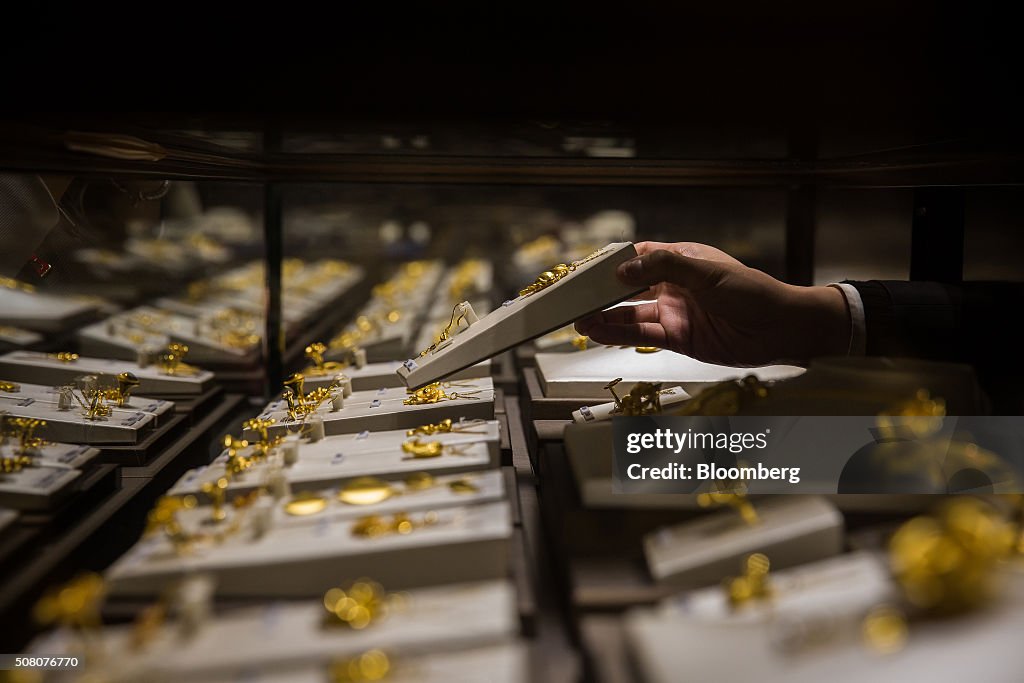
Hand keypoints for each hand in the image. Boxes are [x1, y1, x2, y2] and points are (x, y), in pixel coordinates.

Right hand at [574, 241, 850, 365]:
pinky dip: (619, 335)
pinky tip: (599, 333)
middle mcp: (673, 287)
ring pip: (631, 314)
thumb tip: (624, 269)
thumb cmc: (753, 292)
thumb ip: (664, 267)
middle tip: (571, 299)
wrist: (782, 329)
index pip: (638, 258)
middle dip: (600, 294)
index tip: (585, 270)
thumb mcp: (707, 272)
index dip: (611, 264)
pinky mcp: (677, 339)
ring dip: (604, 318)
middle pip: (628, 289)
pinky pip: (641, 336)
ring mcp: (673, 313)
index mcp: (681, 261)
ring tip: (577, 321)